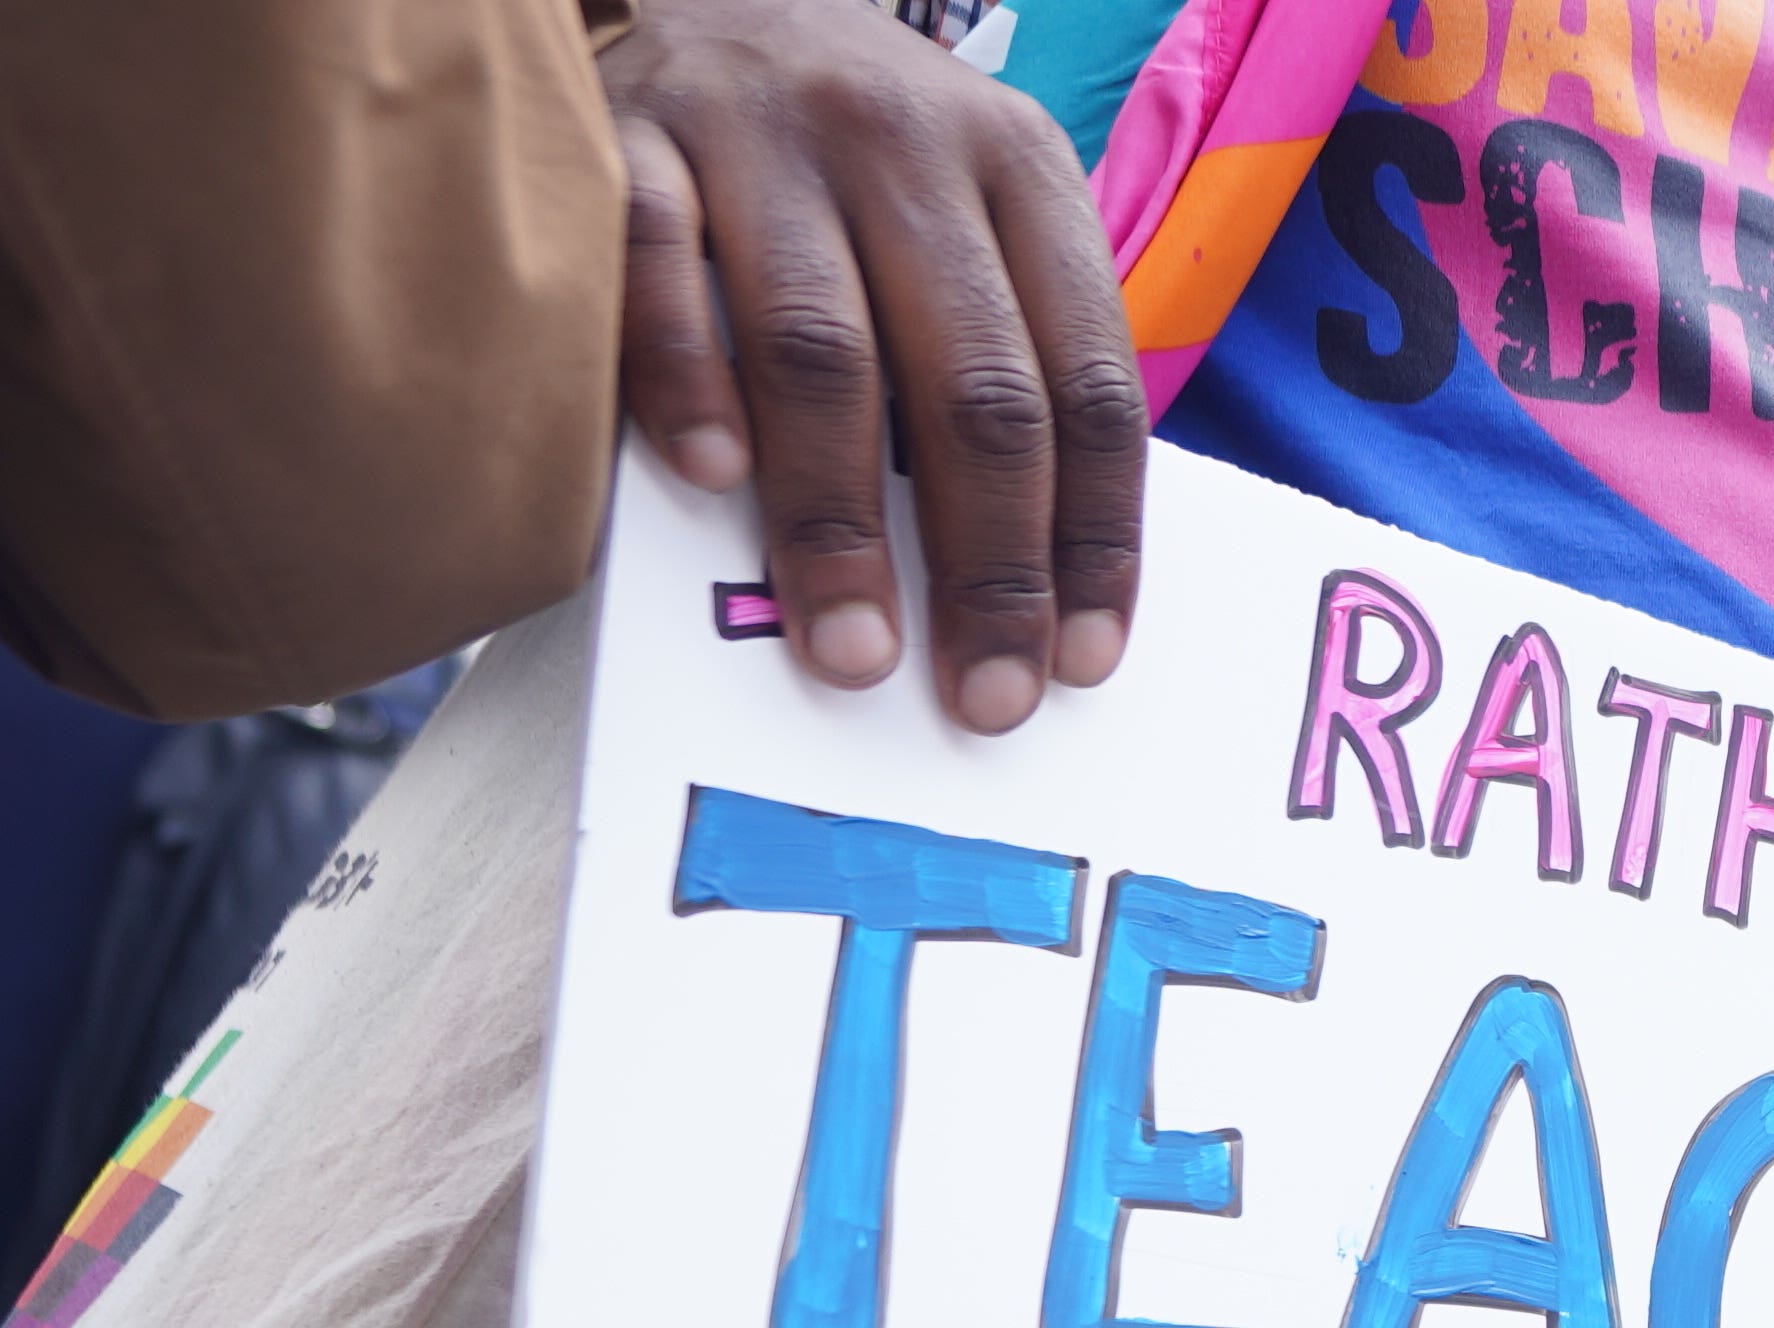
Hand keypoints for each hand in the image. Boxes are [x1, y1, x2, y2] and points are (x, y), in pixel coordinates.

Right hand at [599, 0, 1145, 729]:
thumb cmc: (856, 156)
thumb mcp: (969, 211)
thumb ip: (1007, 352)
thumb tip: (1038, 580)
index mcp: (1021, 170)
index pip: (1090, 384)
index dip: (1094, 537)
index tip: (1083, 661)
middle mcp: (904, 141)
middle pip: (976, 387)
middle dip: (986, 564)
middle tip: (981, 696)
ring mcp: (761, 132)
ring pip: (825, 351)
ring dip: (841, 518)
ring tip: (851, 645)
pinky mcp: (626, 132)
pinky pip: (660, 269)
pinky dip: (687, 377)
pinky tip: (711, 476)